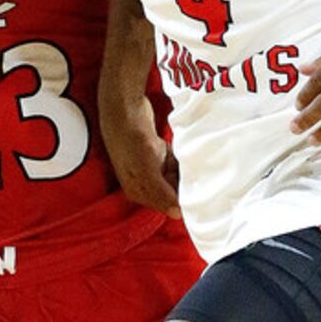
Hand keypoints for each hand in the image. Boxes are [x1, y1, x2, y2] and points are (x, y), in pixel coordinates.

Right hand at [99, 95, 181, 217]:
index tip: (195, 188)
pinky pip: (175, 162)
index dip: (183, 199)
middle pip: (174, 191)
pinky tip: (172, 148)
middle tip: (183, 167)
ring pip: (177, 175)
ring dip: (182, 167)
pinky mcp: (156, 153)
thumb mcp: (146, 170)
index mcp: (138, 191)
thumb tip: (177, 214)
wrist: (124, 107)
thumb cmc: (130, 138)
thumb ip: (161, 193)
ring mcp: (151, 167)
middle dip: (183, 181)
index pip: (167, 206)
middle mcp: (144, 182)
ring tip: (174, 155)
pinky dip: (178, 157)